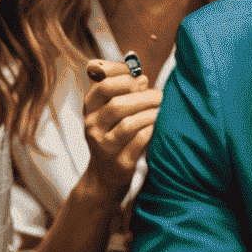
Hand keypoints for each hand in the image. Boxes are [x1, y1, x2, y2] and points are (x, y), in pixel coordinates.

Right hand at [80, 59, 160, 202]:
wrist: (105, 175)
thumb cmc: (114, 134)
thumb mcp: (110, 112)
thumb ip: (124, 92)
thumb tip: (142, 78)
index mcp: (90, 109)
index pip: (102, 84)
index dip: (124, 76)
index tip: (140, 78)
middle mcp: (94, 127)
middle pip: (116, 105)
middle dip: (143, 97)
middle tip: (159, 96)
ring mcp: (105, 146)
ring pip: (128, 124)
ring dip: (149, 113)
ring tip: (161, 109)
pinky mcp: (121, 163)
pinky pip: (139, 142)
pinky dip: (151, 130)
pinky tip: (157, 126)